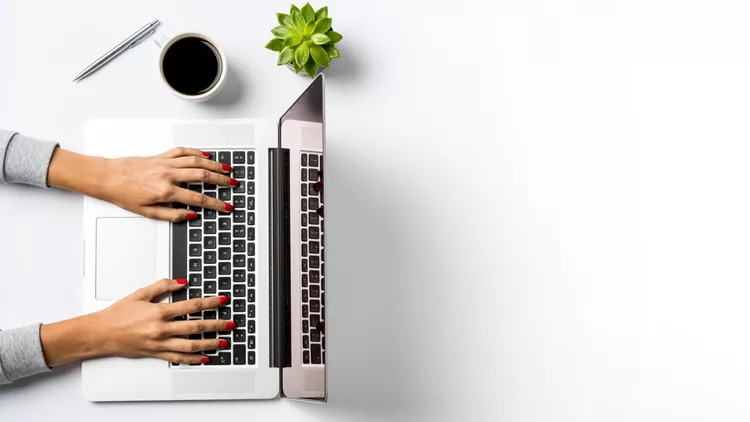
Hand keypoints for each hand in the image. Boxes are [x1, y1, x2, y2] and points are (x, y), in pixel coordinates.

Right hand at [40, 279, 235, 365]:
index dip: (210, 303)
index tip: (222, 301)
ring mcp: (159, 343)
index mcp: (159, 312)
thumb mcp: (140, 294)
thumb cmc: (118, 314)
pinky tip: (204, 358)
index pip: (192, 306)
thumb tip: (182, 281)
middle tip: (231, 323)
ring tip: (223, 342)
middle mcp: (161, 329)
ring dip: (209, 343)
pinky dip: (193, 359)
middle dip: (216, 325)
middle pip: (196, 326)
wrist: (101, 333)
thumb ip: (163, 286)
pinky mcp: (156, 353)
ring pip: (190, 345)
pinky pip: (178, 357)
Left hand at [48, 147, 237, 221]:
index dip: (215, 204)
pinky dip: (197, 152)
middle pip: (202, 176)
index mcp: (165, 191)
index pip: (198, 199)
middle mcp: (168, 175)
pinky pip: (183, 152)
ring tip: (227, 170)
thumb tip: (191, 215)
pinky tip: (207, 156)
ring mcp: (165, 163)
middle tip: (233, 185)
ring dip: (214, 165)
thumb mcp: (147, 212)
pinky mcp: (161, 156)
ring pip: (196, 161)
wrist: (107, 177)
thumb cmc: (123, 194)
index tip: (226, 207)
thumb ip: (172, 215)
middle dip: (221, 181)